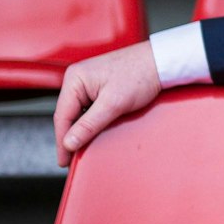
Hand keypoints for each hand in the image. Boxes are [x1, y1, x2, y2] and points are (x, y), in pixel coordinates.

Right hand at [53, 42, 161, 167]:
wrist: (161, 62)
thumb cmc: (140, 74)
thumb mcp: (113, 104)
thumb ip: (89, 125)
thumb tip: (69, 143)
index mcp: (75, 79)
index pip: (62, 116)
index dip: (62, 141)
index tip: (64, 160)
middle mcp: (78, 79)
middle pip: (68, 115)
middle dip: (70, 138)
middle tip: (70, 161)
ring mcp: (88, 83)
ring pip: (79, 114)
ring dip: (80, 131)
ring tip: (80, 151)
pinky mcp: (99, 87)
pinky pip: (89, 109)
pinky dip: (90, 123)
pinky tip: (93, 134)